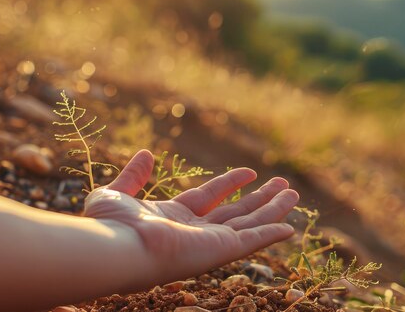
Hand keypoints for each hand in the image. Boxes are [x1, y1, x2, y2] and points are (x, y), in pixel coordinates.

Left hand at [84, 150, 298, 284]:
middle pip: (237, 213)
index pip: (210, 198)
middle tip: (283, 185)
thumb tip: (146, 154)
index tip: (250, 172)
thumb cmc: (110, 226)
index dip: (230, 184)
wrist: (117, 246)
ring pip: (250, 224)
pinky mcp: (220, 250)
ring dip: (272, 209)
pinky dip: (271, 234)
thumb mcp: (117, 193)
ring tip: (293, 194)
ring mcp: (210, 242)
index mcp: (173, 219)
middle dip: (260, 199)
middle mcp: (195, 232)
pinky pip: (252, 241)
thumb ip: (133, 176)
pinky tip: (290, 228)